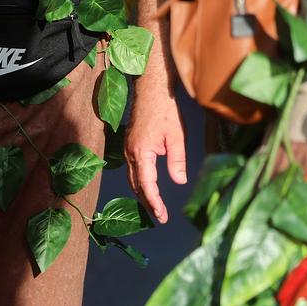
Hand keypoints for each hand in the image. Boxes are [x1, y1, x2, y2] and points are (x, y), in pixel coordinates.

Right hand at [125, 76, 186, 223]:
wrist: (151, 89)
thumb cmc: (165, 110)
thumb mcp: (176, 136)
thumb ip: (177, 160)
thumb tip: (179, 181)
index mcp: (141, 152)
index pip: (146, 185)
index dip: (154, 203)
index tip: (162, 216)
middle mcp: (130, 152)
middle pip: (136, 185)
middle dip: (147, 202)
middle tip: (160, 216)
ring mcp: (127, 148)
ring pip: (132, 178)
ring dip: (142, 193)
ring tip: (155, 206)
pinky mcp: (130, 143)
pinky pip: (132, 168)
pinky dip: (139, 181)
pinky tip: (148, 186)